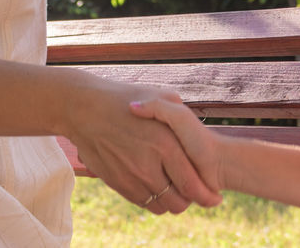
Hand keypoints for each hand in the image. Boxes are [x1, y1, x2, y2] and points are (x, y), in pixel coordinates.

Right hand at [67, 76, 222, 214]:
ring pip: (161, 206)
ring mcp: (130, 176)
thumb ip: (181, 111)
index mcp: (165, 144)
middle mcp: (148, 164)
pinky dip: (154, 201)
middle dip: (192, 201)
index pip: (193, 184)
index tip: (215, 196)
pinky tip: (158, 187)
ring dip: (172, 202)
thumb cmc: (125, 97)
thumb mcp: (160, 94)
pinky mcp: (116, 182)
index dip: (207, 195)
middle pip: (179, 201)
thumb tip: (196, 124)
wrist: (84, 108)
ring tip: (177, 190)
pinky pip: (143, 203)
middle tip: (196, 193)